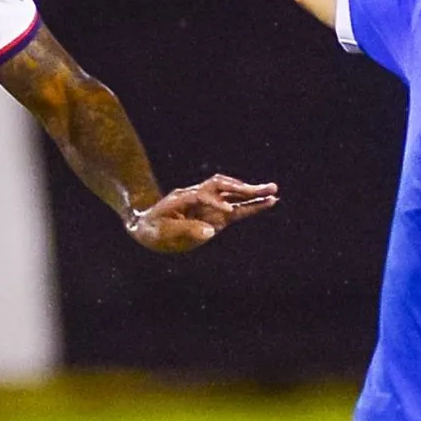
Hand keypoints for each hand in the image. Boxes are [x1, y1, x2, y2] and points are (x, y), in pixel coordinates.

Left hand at [126, 174, 277, 253]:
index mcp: (183, 199)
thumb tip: (210, 232)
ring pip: (232, 194)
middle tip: (263, 189)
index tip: (227, 212)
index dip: (215, 203)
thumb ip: (185, 231)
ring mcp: (208, 204)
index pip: (203, 196)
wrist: (147, 226)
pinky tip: (267, 202)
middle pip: (222, 187)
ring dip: (251, 193)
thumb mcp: (163, 233)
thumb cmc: (152, 229)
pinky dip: (251, 206)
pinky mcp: (215, 215)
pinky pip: (236, 208)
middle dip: (241, 189)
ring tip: (273, 193)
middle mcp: (199, 196)